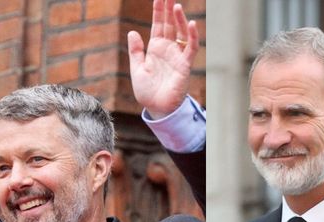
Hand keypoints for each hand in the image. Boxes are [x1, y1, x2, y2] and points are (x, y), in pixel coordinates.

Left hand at [127, 0, 198, 117]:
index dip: (158, 11)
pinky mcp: (184, 65)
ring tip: (176, 6)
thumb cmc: (147, 92)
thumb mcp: (136, 69)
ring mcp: (177, 56)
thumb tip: (133, 32)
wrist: (157, 109)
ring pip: (180, 33)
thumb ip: (136, 51)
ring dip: (179, 19)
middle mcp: (167, 49)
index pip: (158, 24)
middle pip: (170, 24)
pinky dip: (191, 36)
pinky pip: (190, 48)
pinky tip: (190, 24)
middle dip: (169, 10)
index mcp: (155, 48)